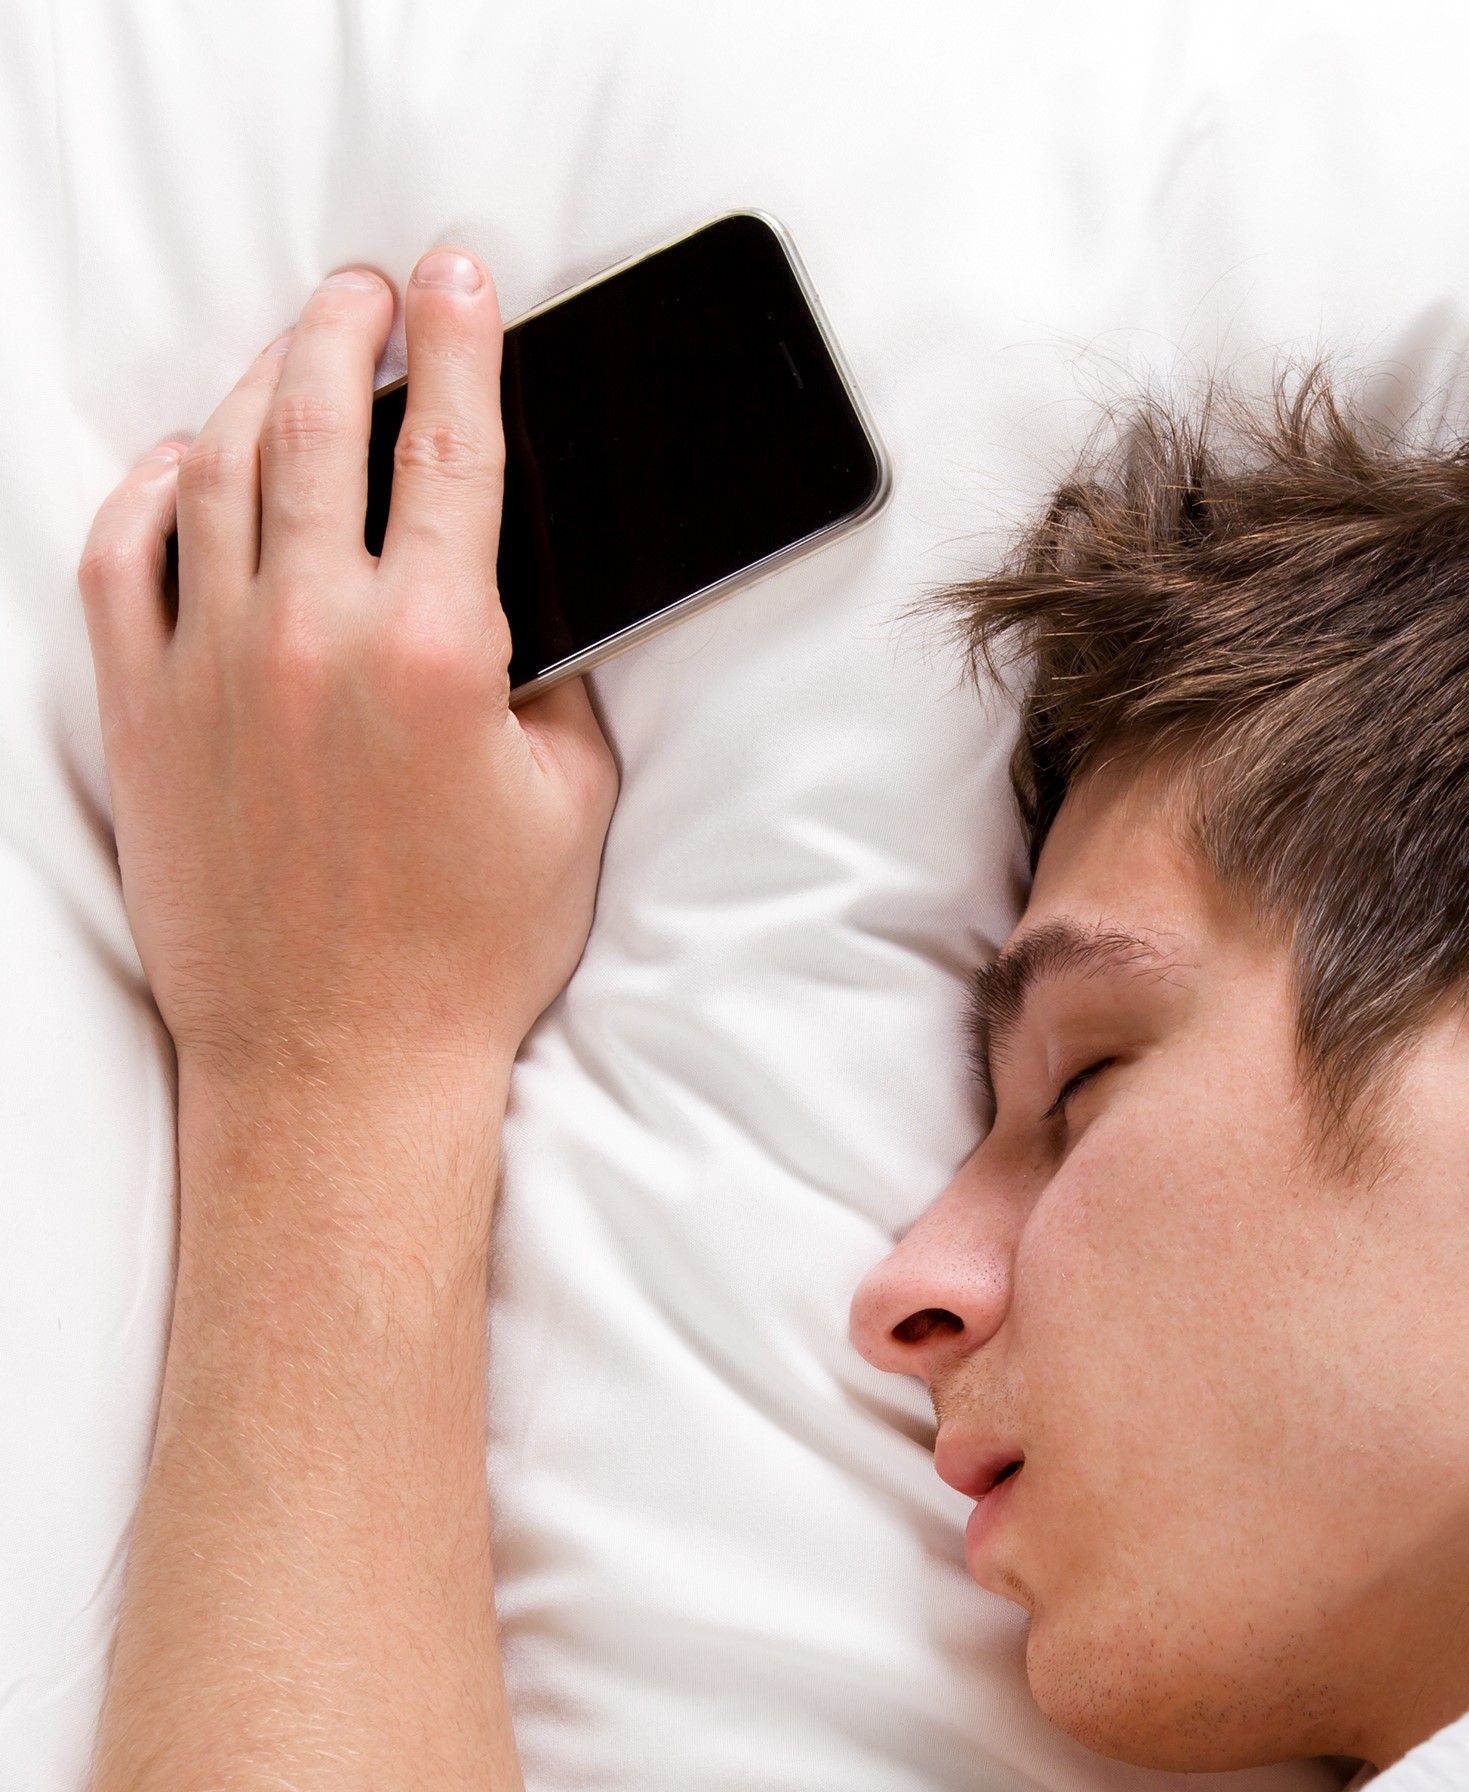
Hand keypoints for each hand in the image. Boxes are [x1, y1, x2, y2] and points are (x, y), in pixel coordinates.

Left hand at [77, 251, 616, 1115]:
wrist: (339, 1061)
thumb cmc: (468, 952)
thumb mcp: (571, 809)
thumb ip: (560, 685)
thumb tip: (535, 605)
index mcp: (439, 653)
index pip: (454, 451)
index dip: (463, 346)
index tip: (462, 278)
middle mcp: (313, 635)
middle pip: (319, 423)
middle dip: (347, 331)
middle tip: (370, 290)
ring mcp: (211, 664)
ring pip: (217, 468)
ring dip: (257, 386)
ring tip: (293, 356)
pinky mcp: (143, 709)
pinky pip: (123, 554)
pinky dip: (151, 487)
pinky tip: (180, 461)